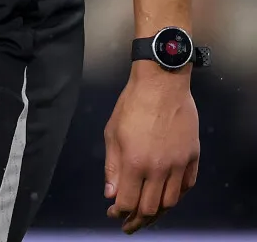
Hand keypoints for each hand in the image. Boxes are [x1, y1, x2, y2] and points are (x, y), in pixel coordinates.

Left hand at [104, 63, 198, 233]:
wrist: (162, 82)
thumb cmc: (132, 103)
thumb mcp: (112, 132)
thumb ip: (112, 166)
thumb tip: (111, 194)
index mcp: (135, 162)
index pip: (127, 202)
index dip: (119, 212)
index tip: (113, 212)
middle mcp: (159, 168)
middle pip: (150, 208)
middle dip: (137, 220)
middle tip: (129, 223)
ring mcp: (179, 164)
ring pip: (170, 202)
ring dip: (157, 212)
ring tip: (147, 214)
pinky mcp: (193, 157)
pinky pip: (187, 186)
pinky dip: (177, 195)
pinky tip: (167, 196)